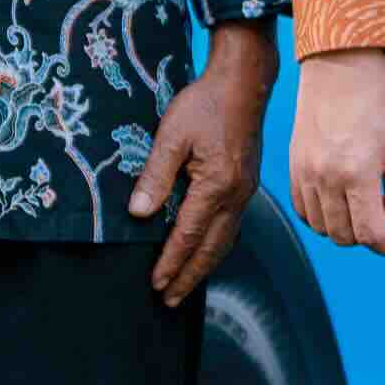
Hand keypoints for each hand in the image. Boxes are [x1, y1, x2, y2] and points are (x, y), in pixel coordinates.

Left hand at [131, 24, 273, 300]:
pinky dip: (216, 247)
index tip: (155, 284)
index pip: (188, 235)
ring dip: (204, 266)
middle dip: (189, 277)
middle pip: (211, 248)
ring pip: (224, 241)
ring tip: (185, 286)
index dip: (170, 262)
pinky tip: (205, 252)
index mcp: (216, 185)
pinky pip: (231, 227)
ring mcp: (244, 192)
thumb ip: (155, 176)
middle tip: (170, 301)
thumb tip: (139, 214)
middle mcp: (235, 195)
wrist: (244, 82)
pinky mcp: (246, 185)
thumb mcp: (172, 135)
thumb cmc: (205, 103)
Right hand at [285, 48, 384, 256]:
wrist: (338, 63)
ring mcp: (304, 173)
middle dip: (370, 238)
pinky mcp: (294, 166)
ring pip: (323, 228)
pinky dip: (322, 217)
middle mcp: (325, 178)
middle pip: (345, 237)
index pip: (371, 234)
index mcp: (357, 172)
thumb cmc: (378, 98)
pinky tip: (341, 202)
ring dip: (347, 229)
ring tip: (366, 208)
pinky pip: (304, 211)